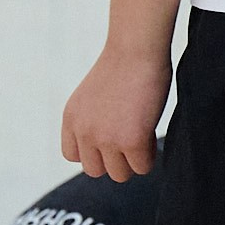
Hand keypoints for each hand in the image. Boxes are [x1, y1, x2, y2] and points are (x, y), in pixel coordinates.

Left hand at [60, 43, 167, 179]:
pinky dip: (150, 157)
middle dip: (115, 160)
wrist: (136, 49)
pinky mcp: (131, 141)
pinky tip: (153, 136)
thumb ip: (92, 122)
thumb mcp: (92, 97)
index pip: (73, 156)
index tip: (111, 139)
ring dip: (133, 162)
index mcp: (71, 119)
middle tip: (131, 140)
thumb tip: (108, 150)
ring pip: (119, 174)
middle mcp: (83, 132)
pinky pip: (142, 167)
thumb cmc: (122, 67)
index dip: (94, 151)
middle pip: (95, 170)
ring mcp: (106, 138)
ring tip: (143, 140)